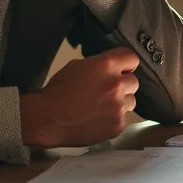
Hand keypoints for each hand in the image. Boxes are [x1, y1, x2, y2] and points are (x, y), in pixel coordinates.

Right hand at [20, 48, 138, 146]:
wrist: (48, 118)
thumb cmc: (57, 91)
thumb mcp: (76, 66)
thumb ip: (97, 65)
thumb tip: (107, 69)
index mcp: (106, 65)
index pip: (131, 58)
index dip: (127, 64)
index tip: (123, 69)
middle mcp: (116, 84)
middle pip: (133, 81)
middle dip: (123, 85)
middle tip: (107, 91)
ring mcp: (119, 106)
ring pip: (131, 101)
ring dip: (121, 102)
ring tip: (103, 107)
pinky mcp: (117, 125)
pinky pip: (123, 119)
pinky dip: (113, 119)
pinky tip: (98, 120)